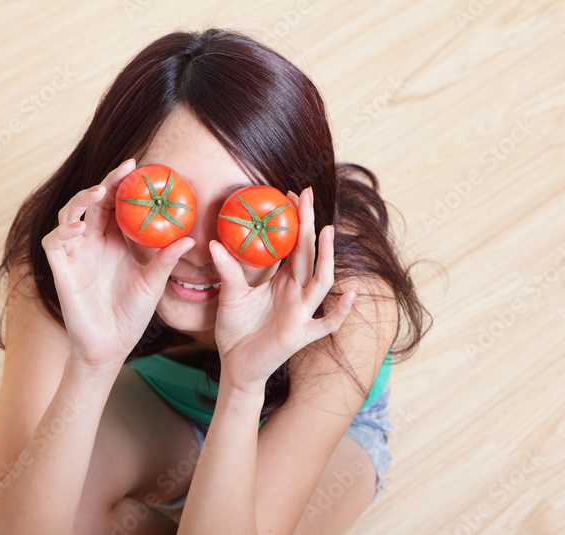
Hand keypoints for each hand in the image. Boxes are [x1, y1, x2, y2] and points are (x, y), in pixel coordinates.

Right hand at [41, 159, 193, 371]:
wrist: (112, 345)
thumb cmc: (132, 313)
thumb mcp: (153, 284)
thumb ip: (166, 261)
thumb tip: (190, 239)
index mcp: (116, 240)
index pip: (117, 204)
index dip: (123, 184)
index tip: (140, 167)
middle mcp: (93, 241)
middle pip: (94, 202)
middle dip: (106, 183)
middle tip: (124, 171)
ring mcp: (75, 253)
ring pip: (69, 214)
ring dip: (81, 200)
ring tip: (99, 193)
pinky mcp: (61, 269)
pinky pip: (54, 243)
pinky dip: (63, 231)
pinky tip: (80, 228)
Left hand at [208, 187, 355, 392]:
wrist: (236, 365)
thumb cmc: (237, 329)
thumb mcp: (230, 295)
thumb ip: (228, 270)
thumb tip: (214, 242)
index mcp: (284, 280)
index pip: (294, 245)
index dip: (296, 220)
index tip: (293, 194)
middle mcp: (297, 293)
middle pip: (309, 255)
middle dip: (309, 225)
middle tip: (306, 195)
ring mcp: (302, 313)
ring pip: (321, 282)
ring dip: (326, 257)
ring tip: (327, 232)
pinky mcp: (301, 335)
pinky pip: (326, 324)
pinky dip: (340, 312)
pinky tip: (350, 296)